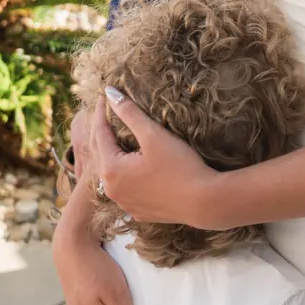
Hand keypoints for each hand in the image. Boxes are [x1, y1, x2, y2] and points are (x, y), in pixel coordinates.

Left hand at [80, 89, 228, 228]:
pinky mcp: (138, 212)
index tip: (104, 96)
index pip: (99, 134)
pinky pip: (125, 188)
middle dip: (102, 132)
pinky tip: (131, 166)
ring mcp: (125, 203)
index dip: (101, 113)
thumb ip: (130, 114)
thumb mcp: (153, 135)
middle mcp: (112, 190)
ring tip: (116, 136)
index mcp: (111, 170)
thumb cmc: (180, 167)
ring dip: (111, 154)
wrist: (205, 203)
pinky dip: (124, 173)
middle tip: (106, 113)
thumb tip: (110, 93)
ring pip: (111, 173)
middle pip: (100, 154)